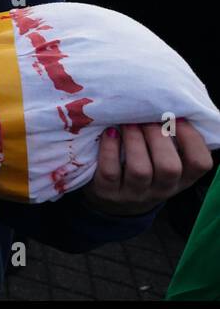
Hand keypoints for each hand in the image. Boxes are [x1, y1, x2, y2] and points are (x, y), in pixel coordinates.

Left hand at [80, 121, 212, 216]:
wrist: (116, 201)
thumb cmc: (146, 168)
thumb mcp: (164, 160)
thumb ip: (172, 142)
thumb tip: (173, 106)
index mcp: (182, 179)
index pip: (200, 163)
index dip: (192, 138)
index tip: (177, 117)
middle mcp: (161, 189)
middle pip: (169, 167)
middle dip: (158, 136)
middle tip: (146, 118)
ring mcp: (134, 193)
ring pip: (140, 170)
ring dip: (134, 140)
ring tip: (127, 122)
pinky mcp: (108, 192)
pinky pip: (110, 172)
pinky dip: (109, 148)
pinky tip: (109, 132)